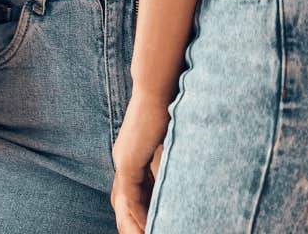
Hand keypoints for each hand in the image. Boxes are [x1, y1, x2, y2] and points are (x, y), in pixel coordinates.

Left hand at [112, 89, 172, 233]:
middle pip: (122, 201)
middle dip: (133, 222)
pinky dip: (139, 213)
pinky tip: (150, 226)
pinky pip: (131, 195)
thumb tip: (185, 165)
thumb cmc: (168, 106)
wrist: (157, 88)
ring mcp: (123, 160)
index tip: (154, 224)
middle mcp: (123, 158)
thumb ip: (171, 155)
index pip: (133, 190)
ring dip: (135, 223)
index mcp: (132, 154)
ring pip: (124, 202)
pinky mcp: (128, 160)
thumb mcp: (171, 139)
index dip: (142, 210)